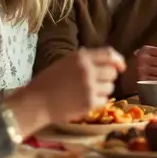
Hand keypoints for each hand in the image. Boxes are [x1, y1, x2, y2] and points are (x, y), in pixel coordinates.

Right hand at [6, 47, 123, 132]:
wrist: (36, 102)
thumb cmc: (47, 82)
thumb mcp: (65, 63)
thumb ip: (85, 60)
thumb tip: (108, 60)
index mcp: (81, 57)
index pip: (109, 54)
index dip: (118, 61)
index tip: (121, 67)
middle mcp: (87, 70)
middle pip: (112, 72)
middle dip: (108, 78)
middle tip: (97, 83)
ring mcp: (89, 87)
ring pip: (110, 87)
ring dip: (103, 90)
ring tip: (88, 92)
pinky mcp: (90, 102)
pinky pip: (104, 100)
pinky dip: (98, 101)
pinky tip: (85, 101)